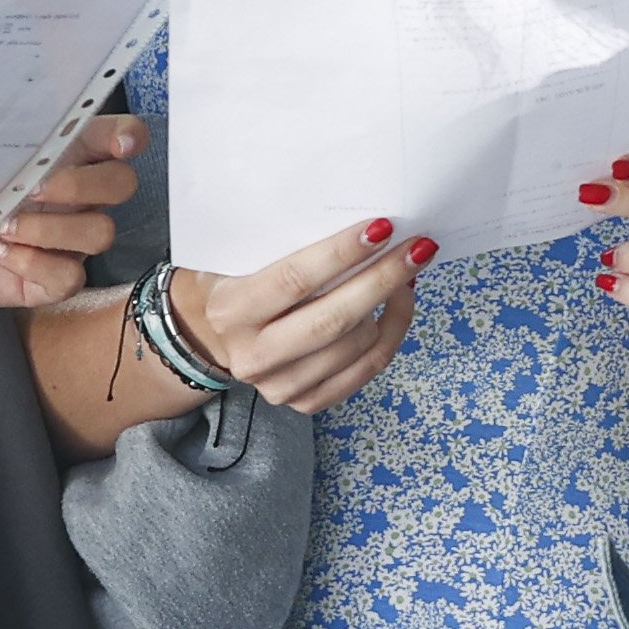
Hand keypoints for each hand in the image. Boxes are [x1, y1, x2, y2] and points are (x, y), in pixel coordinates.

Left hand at [0, 115, 145, 313]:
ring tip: (2, 227)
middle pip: (122, 184)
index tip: (117, 145)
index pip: (122, 136)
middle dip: (81, 185)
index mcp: (70, 156)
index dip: (129, 137)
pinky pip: (68, 276)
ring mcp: (72, 241)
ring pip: (100, 233)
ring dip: (49, 229)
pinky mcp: (55, 281)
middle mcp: (81, 197)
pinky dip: (32, 263)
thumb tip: (5, 98)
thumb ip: (4, 132)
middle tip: (32, 190)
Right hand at [169, 217, 433, 412]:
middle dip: (383, 279)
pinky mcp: (306, 402)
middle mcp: (254, 356)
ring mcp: (281, 386)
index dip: (341, 253)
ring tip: (408, 269)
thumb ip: (286, 244)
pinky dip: (391, 332)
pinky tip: (399, 302)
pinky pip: (366, 369)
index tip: (381, 227)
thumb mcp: (241, 255)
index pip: (295, 280)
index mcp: (232, 311)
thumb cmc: (236, 279)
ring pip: (357, 346)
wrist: (210, 334)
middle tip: (417, 247)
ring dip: (393, 304)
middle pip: (334, 320)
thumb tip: (362, 225)